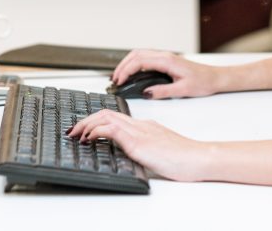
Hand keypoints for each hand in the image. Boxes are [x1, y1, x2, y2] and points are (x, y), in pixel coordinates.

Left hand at [67, 110, 208, 181]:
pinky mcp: (138, 141)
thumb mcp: (160, 150)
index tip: (84, 129)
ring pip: (106, 117)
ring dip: (86, 124)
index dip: (96, 120)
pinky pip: (111, 129)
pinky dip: (96, 131)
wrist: (197, 158)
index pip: (115, 116)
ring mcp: (139, 131)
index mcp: (146, 125)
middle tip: (74, 130)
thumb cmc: (185, 157)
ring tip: (76, 134)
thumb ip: (147, 147)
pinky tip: (89, 139)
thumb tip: (133, 153)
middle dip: (86, 120)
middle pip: (107, 113)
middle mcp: (141, 124)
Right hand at [112, 49, 222, 98]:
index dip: (126, 71)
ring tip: (119, 76)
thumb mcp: (182, 90)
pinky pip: (146, 58)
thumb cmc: (203, 82)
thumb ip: (162, 91)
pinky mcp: (166, 61)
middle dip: (122, 66)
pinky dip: (135, 64)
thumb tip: (146, 93)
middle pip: (136, 55)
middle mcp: (164, 56)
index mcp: (167, 61)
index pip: (139, 62)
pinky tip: (132, 73)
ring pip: (140, 54)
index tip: (119, 81)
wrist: (215, 77)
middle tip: (114, 79)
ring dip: (127, 63)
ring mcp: (165, 57)